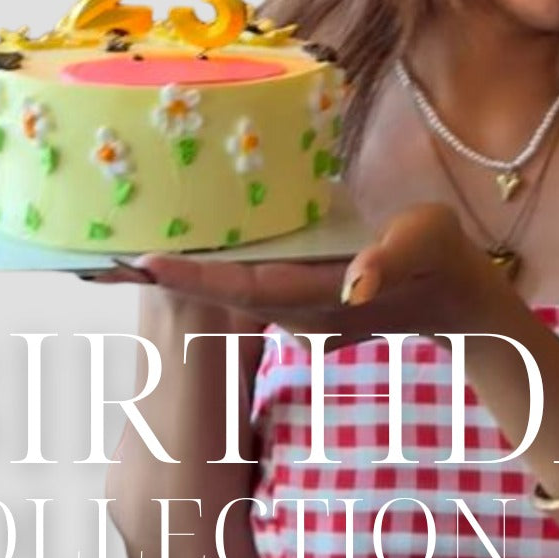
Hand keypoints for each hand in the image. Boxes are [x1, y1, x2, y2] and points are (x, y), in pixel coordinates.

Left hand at [103, 204, 512, 348]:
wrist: (459, 298)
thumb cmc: (445, 261)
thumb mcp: (427, 245)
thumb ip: (389, 262)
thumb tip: (353, 282)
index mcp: (321, 298)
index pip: (246, 290)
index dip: (195, 276)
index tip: (143, 261)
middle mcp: (298, 311)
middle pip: (219, 296)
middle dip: (164, 278)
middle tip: (99, 255)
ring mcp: (296, 311)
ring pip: (224, 294)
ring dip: (176, 275)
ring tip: (118, 251)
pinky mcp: (299, 301)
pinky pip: (241, 286)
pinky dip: (205, 269)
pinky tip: (177, 248)